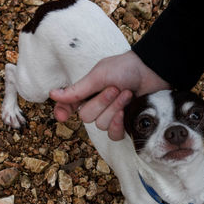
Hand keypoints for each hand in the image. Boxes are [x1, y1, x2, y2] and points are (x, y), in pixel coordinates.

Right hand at [50, 50, 169, 139]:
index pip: (68, 106)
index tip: (63, 115)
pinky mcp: (124, 124)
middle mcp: (96, 106)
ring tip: (127, 94)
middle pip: (86, 117)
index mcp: (87, 92)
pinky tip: (125, 113)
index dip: (64, 111)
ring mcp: (110, 116)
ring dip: (115, 109)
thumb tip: (53, 95)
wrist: (151, 72)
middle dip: (102, 102)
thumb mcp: (99, 76)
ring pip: (101, 125)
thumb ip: (78, 89)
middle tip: (115, 88)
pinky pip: (114, 135)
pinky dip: (118, 124)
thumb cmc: (125, 69)